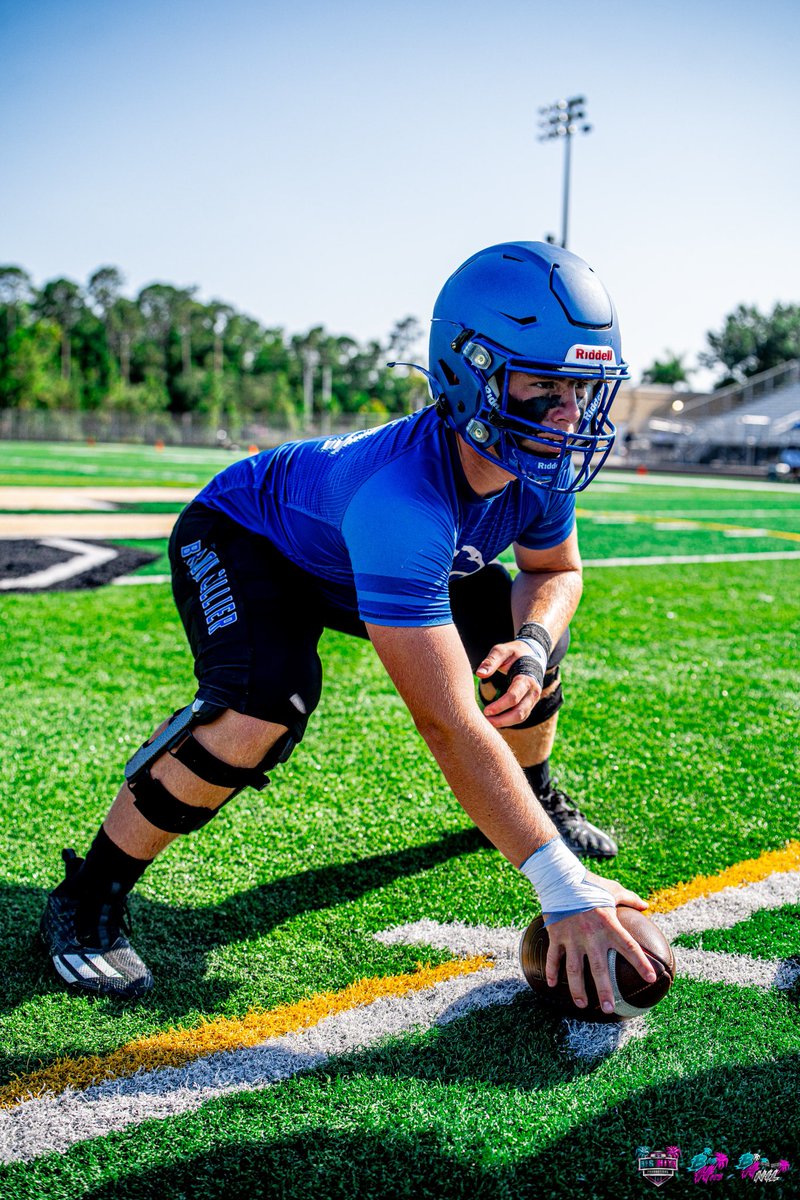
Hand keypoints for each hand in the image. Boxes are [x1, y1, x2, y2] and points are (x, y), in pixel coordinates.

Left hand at [476, 639, 541, 727]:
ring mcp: (533, 699)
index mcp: (527, 678)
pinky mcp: (529, 703)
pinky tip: (495, 720)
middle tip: (485, 721)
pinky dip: (508, 721)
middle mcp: (533, 691)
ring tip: (488, 723)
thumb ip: (491, 660)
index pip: (514, 697)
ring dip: (505, 723)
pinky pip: (520, 716)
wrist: (533, 654)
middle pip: (520, 713)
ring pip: (521, 717)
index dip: (500, 706)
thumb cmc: (515, 652)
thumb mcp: (503, 650)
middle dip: (502, 720)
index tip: (485, 711)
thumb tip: (480, 674)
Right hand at [544, 876, 655, 1013]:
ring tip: (582, 1005)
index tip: (651, 978)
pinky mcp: (556, 935)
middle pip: (599, 968)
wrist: (560, 876)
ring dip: (578, 989)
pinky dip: (551, 971)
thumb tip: (646, 905)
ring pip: (574, 969)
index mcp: (609, 925)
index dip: (641, 963)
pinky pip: (553, 957)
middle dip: (604, 990)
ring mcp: (572, 937)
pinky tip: (552, 986)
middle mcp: (591, 935)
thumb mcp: (613, 889)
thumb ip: (630, 899)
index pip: (630, 948)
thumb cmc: (590, 884)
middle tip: (609, 1008)